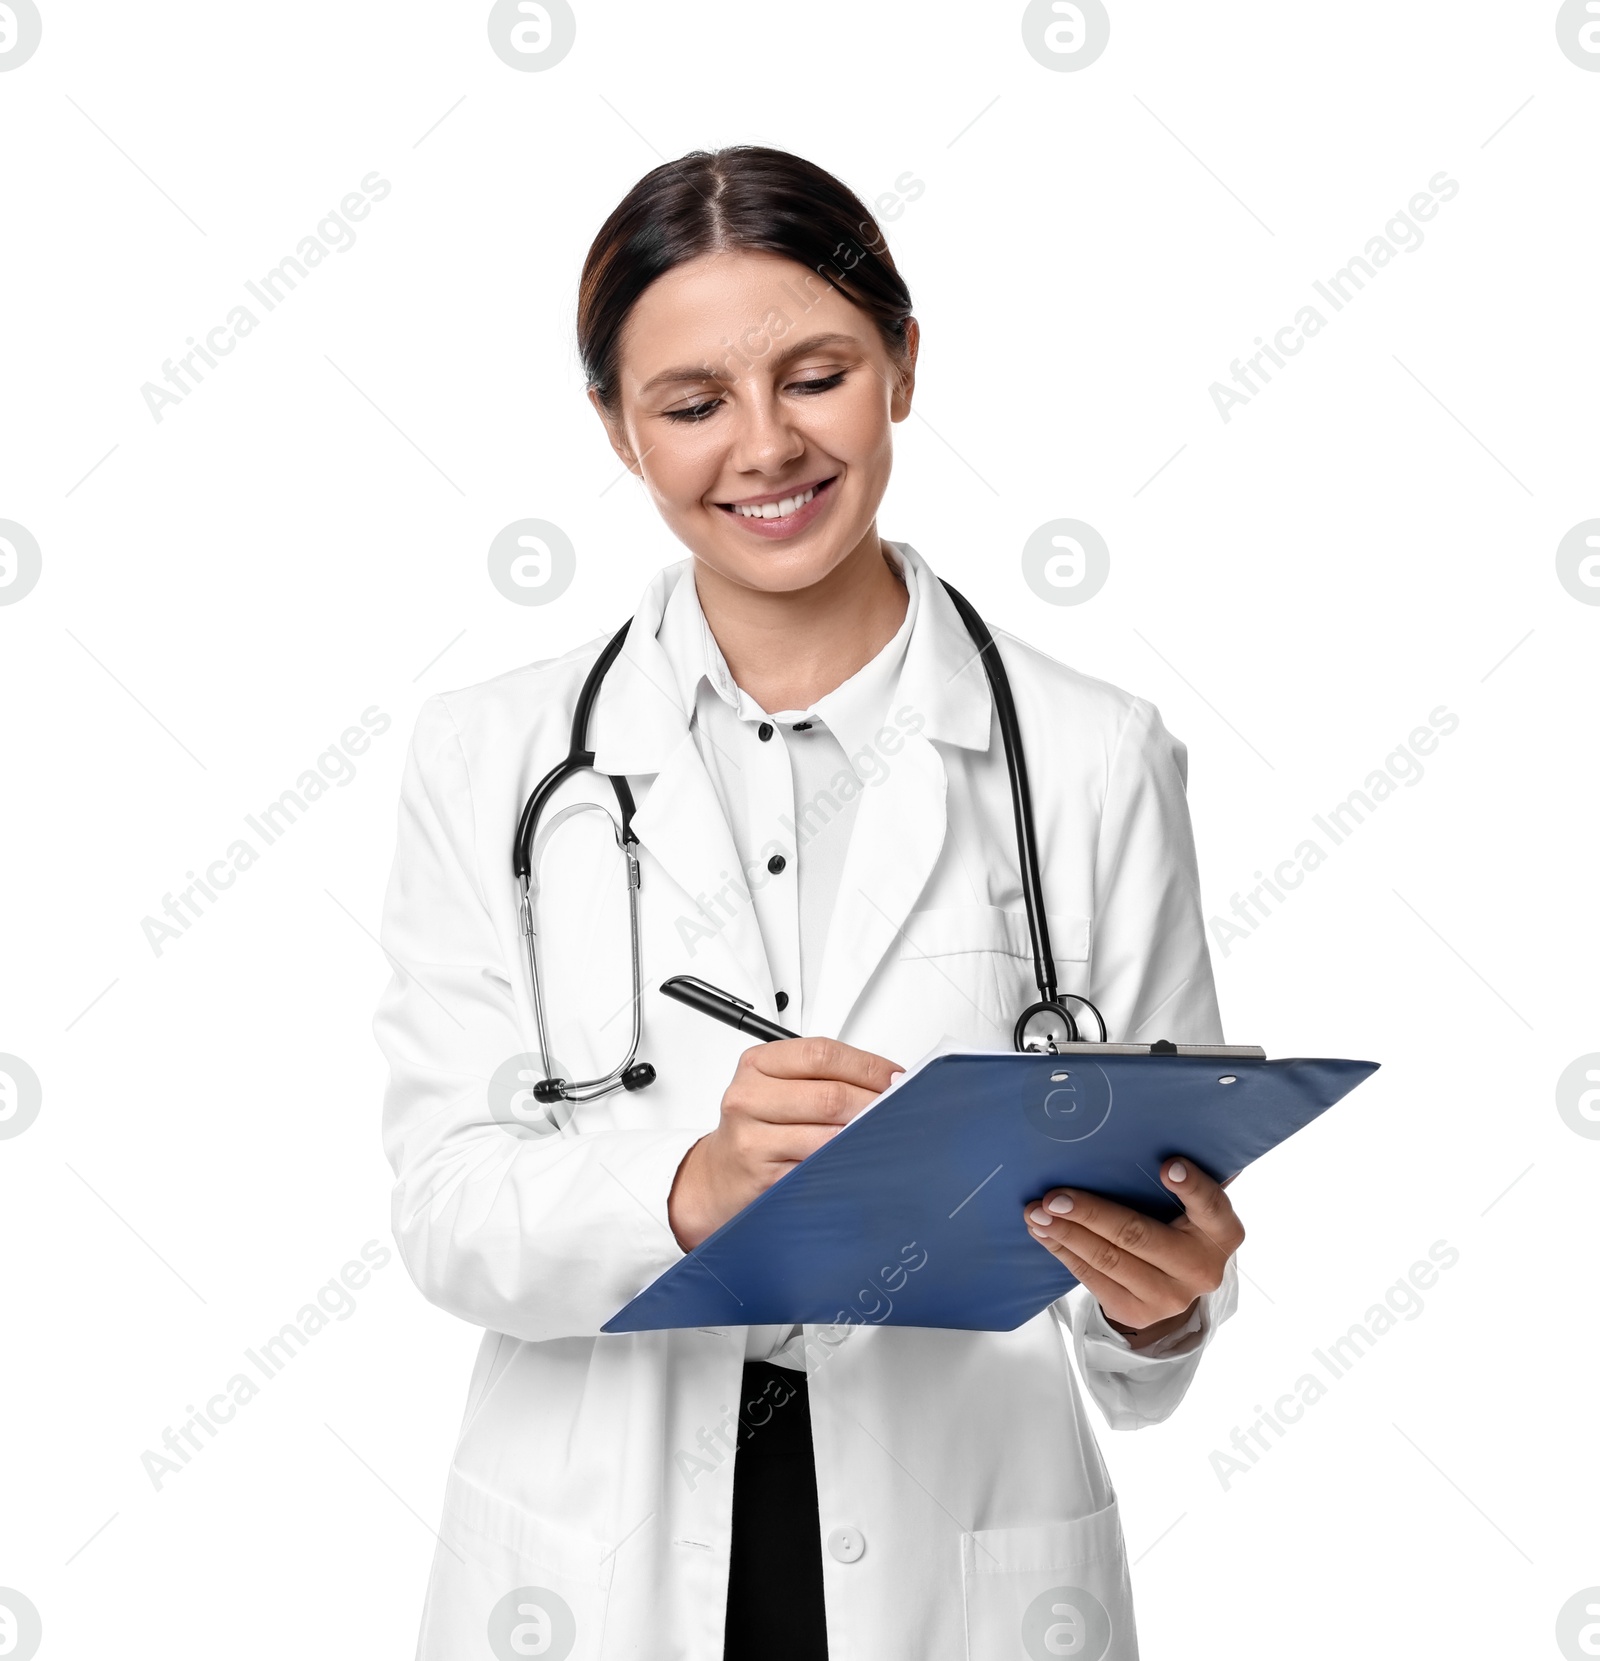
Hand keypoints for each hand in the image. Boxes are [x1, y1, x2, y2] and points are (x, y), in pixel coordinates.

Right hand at [668, 1037, 901, 1250]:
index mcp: (757, 1064)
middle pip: (829, 1095)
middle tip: (897, 1109)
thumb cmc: (757, 1125)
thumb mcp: (777, 1086)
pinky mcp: (763, 1175)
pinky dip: (845, 1163)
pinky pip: (817, 1168)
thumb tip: (887, 1080)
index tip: (895, 1077)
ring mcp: (752, 1138)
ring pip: (828, 1134)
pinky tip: (856, 1159)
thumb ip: (822, 1076)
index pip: (821, 1054)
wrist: (718, 1175)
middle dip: (873, 1103)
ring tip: (881, 1134)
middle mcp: (749, 1096)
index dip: (867, 1066)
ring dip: (863, 1136)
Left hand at [1021, 1159, 1242, 1349]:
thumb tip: (1158, 1128)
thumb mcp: (1192, 1205)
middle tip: (1055, 1197)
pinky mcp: (1136, 1312)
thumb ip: (1184, 1177)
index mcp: (1222, 1232)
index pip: (1211, 1205)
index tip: (1167, 1165)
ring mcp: (1169, 1297)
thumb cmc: (1178, 1225)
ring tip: (1037, 1212)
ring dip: (1066, 1233)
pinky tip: (1044, 1232)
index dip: (1191, 1187)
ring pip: (1108, 1259)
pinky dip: (1063, 1251)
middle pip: (1139, 1236)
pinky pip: (1091, 1277)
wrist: (1175, 1285)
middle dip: (1092, 1213)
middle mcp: (1201, 1269)